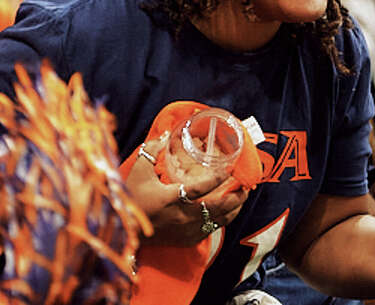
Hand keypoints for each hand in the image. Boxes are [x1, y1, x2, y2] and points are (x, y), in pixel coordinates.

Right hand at [125, 134, 248, 245]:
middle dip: (236, 197)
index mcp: (171, 197)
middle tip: (246, 187)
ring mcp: (188, 230)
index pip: (200, 187)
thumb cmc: (133, 198)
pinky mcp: (189, 239)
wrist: (129, 230)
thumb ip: (151, 150)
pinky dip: (221, 220)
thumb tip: (165, 134)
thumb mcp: (138, 171)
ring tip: (241, 199)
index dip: (216, 178)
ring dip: (233, 209)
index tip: (228, 169)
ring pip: (220, 221)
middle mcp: (184, 216)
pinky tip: (224, 212)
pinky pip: (212, 230)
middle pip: (219, 207)